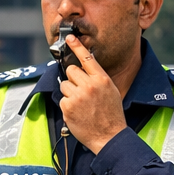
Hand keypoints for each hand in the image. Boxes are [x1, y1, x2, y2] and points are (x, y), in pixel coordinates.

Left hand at [58, 36, 126, 153]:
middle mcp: (89, 86)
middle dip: (73, 78)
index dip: (76, 46)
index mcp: (101, 80)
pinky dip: (67, 105)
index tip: (69, 38)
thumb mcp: (111, 91)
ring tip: (81, 104)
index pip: (86, 58)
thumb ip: (98, 78)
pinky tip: (78, 112)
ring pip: (64, 85)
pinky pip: (62, 99)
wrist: (109, 136)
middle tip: (80, 90)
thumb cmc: (111, 114)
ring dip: (69, 93)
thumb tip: (83, 69)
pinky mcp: (68, 107)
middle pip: (71, 70)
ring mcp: (77, 96)